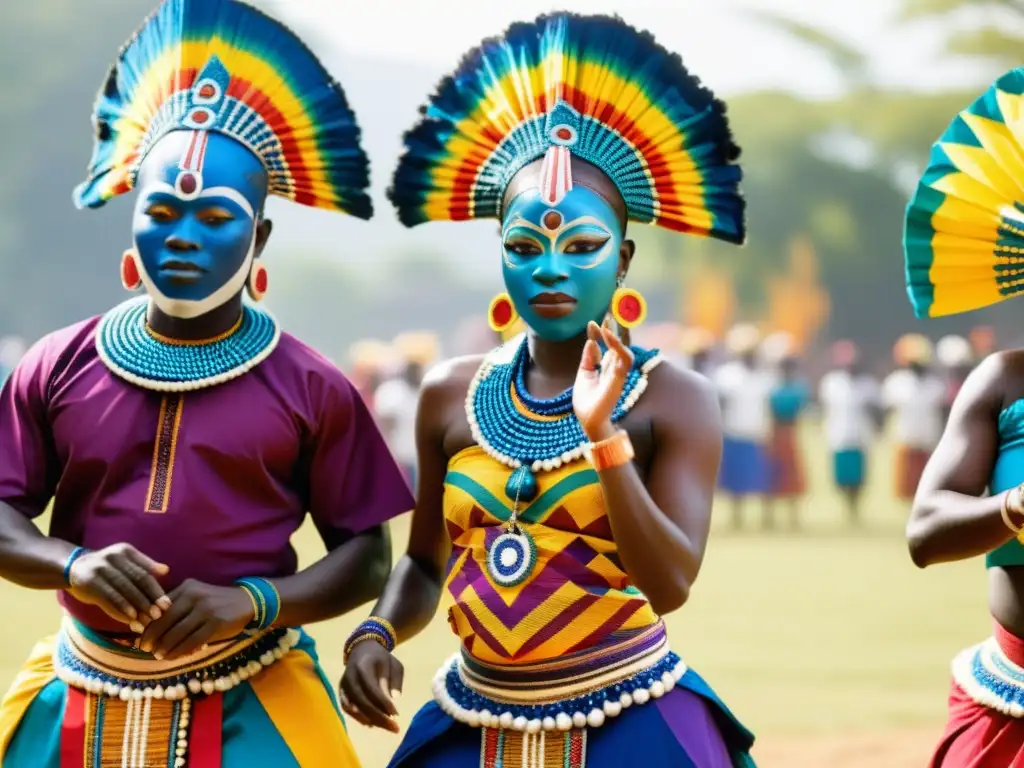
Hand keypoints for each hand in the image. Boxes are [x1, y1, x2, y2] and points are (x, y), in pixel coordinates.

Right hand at [68, 543, 170, 631]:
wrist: (74, 566)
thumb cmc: (108, 566)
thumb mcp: (125, 560)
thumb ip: (144, 565)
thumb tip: (166, 570)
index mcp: (126, 551)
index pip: (145, 573)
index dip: (156, 590)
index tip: (167, 605)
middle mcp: (113, 558)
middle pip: (135, 582)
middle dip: (148, 601)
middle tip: (158, 616)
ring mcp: (100, 570)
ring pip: (122, 592)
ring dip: (135, 609)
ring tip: (144, 623)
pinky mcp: (89, 583)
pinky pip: (108, 600)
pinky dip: (119, 612)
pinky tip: (129, 621)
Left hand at [138, 579, 254, 659]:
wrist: (247, 601)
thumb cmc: (216, 602)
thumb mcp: (196, 596)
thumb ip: (176, 607)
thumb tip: (149, 628)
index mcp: (187, 587)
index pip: (160, 607)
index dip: (147, 624)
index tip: (140, 637)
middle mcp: (195, 596)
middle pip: (165, 620)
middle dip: (152, 637)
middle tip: (144, 649)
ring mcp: (206, 609)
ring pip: (177, 633)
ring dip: (164, 647)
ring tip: (157, 655)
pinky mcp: (216, 623)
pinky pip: (192, 641)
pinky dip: (179, 651)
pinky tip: (172, 657)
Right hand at [339, 640, 402, 732]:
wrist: (362, 649)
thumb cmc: (380, 658)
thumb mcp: (393, 663)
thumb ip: (395, 680)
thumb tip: (394, 698)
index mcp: (363, 666)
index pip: (372, 688)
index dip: (383, 703)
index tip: (396, 714)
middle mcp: (350, 676)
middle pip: (361, 701)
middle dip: (378, 716)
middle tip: (394, 727)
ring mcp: (343, 685)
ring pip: (353, 707)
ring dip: (369, 719)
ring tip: (385, 726)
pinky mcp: (340, 692)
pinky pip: (347, 708)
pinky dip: (358, 718)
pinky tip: (371, 723)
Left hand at [573, 320, 634, 441]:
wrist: (588, 420)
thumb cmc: (587, 401)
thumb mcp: (584, 374)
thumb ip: (588, 358)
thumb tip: (591, 341)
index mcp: (607, 366)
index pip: (608, 344)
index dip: (602, 332)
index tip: (592, 323)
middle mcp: (615, 368)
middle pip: (619, 343)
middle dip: (615, 328)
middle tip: (608, 312)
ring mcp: (618, 373)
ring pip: (624, 349)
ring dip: (616, 336)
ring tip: (606, 324)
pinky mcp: (619, 378)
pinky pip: (624, 359)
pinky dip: (617, 346)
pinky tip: (607, 336)